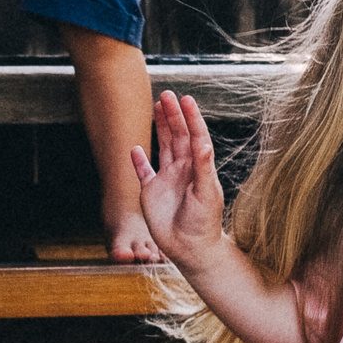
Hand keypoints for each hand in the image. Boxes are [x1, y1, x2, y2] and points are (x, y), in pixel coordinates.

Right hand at [133, 91, 229, 273]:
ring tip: (157, 106)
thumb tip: (203, 142)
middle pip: (177, 135)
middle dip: (173, 114)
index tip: (187, 99)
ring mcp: (166, 179)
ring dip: (160, 126)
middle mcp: (183, 169)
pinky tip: (135, 147)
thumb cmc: (205, 223)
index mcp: (198, 167)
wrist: (192, 249)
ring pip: (162, 146)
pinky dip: (138, 160)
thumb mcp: (207, 193)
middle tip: (167, 94)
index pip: (195, 136)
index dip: (191, 117)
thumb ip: (204, 167)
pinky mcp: (151, 192)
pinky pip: (143, 171)